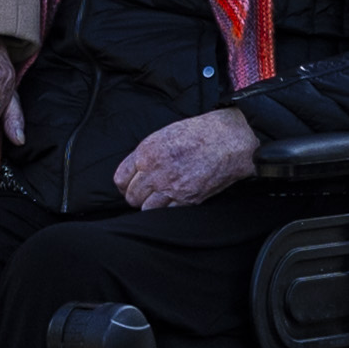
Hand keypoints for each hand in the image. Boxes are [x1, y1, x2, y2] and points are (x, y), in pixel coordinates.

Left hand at [112, 109, 258, 208]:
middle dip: (137, 197)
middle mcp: (154, 172)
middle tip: (146, 194)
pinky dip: (167, 211)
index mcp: (146, 153)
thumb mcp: (163, 135)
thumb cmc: (198, 133)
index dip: (125, 185)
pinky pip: (167, 214)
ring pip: (146, 209)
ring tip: (158, 200)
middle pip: (132, 197)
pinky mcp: (187, 199)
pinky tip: (172, 202)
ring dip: (150, 206)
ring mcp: (170, 188)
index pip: (121, 179)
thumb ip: (146, 154)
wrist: (227, 141)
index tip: (130, 186)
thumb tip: (136, 170)